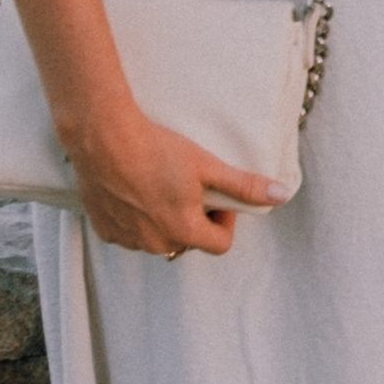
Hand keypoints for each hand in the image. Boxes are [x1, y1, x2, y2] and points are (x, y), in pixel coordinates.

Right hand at [65, 107, 286, 257]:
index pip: (220, 244)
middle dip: (195, 219)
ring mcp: (128, 240)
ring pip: (158, 237)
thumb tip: (280, 196)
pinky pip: (130, 232)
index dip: (226, 219)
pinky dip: (136, 218)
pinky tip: (135, 190)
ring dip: (165, 220)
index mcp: (184, 233)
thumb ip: (244, 186)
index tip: (218, 196)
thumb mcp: (208, 166)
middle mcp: (156, 244)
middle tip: (189, 186)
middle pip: (189, 240)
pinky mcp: (105, 230)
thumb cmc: (157, 150)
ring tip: (160, 185)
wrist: (102, 139)